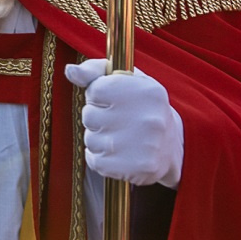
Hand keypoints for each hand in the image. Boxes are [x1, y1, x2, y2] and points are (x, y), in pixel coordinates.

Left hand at [64, 59, 183, 188]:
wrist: (170, 146)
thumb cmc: (140, 106)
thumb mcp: (125, 79)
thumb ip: (95, 71)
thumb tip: (70, 70)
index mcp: (146, 91)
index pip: (95, 90)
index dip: (98, 96)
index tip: (113, 100)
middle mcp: (147, 118)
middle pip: (89, 115)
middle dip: (96, 117)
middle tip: (117, 120)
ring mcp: (143, 146)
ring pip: (90, 140)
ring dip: (98, 139)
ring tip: (119, 137)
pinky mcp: (136, 169)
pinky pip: (95, 161)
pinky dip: (100, 158)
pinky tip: (117, 153)